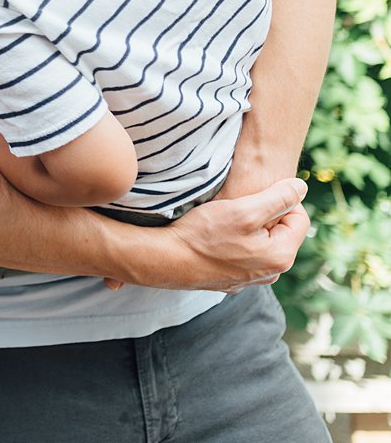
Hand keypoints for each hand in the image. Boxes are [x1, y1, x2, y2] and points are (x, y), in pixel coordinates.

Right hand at [111, 177, 308, 291]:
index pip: (299, 218)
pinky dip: (235, 243)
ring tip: (224, 221)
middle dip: (264, 216)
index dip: (280, 200)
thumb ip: (279, 197)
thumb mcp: (245, 209)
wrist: (166, 260)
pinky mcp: (232, 280)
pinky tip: (215, 237)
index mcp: (281, 256)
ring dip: (249, 229)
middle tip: (237, 207)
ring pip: (262, 243)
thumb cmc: (204, 234)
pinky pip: (244, 255)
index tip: (254, 195)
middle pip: (281, 232)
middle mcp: (271, 273)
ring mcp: (251, 279)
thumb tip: (302, 187)